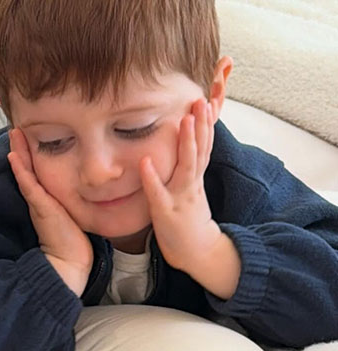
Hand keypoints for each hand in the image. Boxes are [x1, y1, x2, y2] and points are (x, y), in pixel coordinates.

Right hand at [8, 128, 92, 295]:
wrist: (69, 263)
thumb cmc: (75, 243)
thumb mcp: (76, 214)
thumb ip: (79, 201)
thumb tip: (93, 190)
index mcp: (47, 199)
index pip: (38, 170)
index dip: (33, 153)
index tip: (30, 135)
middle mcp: (39, 198)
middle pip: (28, 166)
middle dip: (23, 146)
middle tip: (17, 126)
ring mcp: (38, 201)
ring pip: (25, 171)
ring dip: (18, 151)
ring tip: (14, 133)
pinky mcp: (40, 206)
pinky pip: (28, 184)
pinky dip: (20, 170)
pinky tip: (13, 156)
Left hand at [140, 99, 240, 299]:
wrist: (198, 252)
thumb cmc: (189, 218)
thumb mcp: (192, 187)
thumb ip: (189, 166)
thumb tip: (187, 143)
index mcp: (196, 176)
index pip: (205, 144)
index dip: (207, 122)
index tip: (207, 98)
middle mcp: (192, 183)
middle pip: (200, 149)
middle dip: (201, 124)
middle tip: (200, 100)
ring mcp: (181, 197)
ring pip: (187, 166)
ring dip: (185, 143)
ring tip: (182, 121)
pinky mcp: (167, 213)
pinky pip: (158, 193)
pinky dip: (152, 177)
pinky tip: (144, 161)